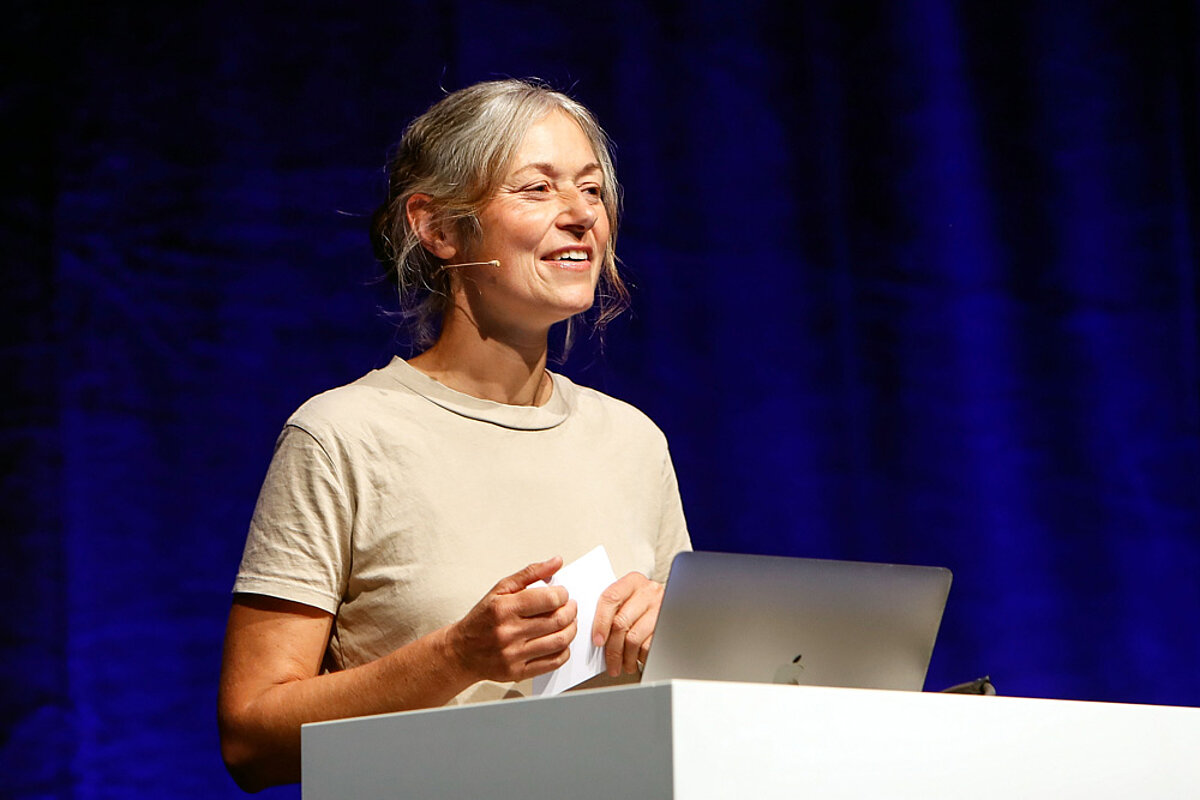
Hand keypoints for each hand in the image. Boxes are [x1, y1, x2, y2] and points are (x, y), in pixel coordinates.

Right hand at [447, 557, 577, 682]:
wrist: (462, 651)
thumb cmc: (482, 618)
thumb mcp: (501, 589)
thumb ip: (530, 573)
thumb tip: (556, 562)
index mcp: (504, 608)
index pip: (549, 599)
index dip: (563, 594)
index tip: (562, 593)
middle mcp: (508, 632)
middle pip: (557, 620)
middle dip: (571, 610)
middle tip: (570, 606)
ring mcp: (514, 654)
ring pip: (559, 641)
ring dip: (571, 629)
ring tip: (568, 622)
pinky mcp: (518, 672)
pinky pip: (553, 662)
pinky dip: (564, 650)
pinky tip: (560, 642)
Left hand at [591, 572, 663, 676]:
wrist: (672, 604)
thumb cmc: (638, 607)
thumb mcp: (625, 601)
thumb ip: (610, 611)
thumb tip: (594, 636)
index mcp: (632, 582)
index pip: (611, 598)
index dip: (601, 622)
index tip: (597, 641)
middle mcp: (648, 592)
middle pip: (621, 622)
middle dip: (612, 648)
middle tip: (610, 663)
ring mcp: (660, 608)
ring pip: (634, 638)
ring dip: (625, 657)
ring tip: (622, 664)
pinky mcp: (668, 625)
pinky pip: (649, 646)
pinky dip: (640, 657)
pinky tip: (636, 659)